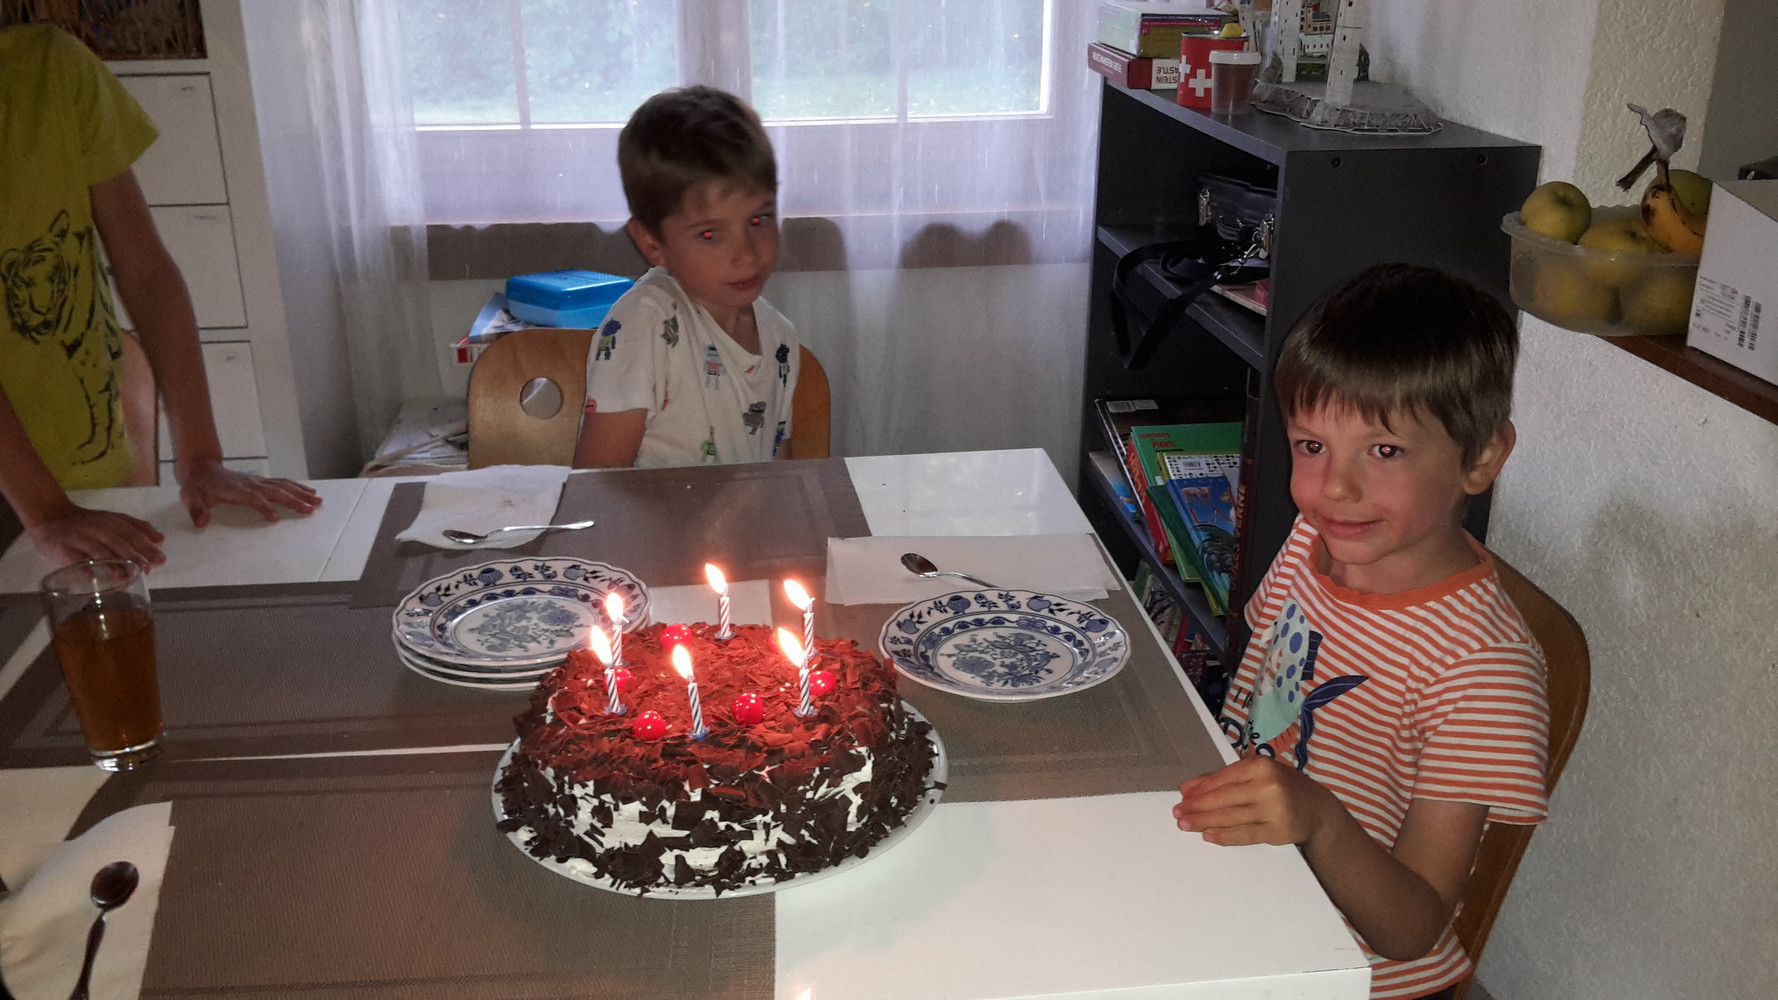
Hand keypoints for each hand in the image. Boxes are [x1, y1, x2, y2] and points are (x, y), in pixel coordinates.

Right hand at [27, 501, 166, 567]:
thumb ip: (137, 528)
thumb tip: (160, 538)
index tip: (160, 560)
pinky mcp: (62, 547)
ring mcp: (79, 537)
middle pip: (117, 541)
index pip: (131, 533)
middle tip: (146, 569)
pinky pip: (72, 557)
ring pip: (96, 549)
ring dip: (110, 562)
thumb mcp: (113, 520)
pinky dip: (81, 565)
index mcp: (111, 522)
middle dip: (133, 556)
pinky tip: (90, 575)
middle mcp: (97, 528)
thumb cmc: (88, 523)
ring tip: (122, 575)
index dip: (146, 546)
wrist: (51, 516)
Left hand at [178, 461, 321, 527]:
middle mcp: (250, 484)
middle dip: (294, 500)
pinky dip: (298, 487)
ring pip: (283, 486)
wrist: (201, 468)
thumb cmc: (198, 486)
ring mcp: (258, 481)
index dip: (265, 508)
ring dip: (301, 493)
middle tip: (311, 509)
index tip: (275, 520)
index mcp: (235, 489)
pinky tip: (309, 492)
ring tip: (317, 500)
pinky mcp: (261, 481)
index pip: (254, 498)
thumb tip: (201, 522)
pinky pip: (283, 482)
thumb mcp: (190, 498)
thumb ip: (196, 510)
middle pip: (276, 491)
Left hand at [1173, 754, 1336, 846]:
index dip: (1200, 789)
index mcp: (1261, 765)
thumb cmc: (1282, 787)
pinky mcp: (1278, 831)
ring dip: (1204, 822)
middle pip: (1223, 798)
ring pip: (1230, 818)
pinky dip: (1224, 836)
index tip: (1183, 796)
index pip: (1222, 778)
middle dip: (1197, 807)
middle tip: (1178, 813)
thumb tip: (1189, 787)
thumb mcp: (1257, 774)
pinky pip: (1244, 835)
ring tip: (1186, 824)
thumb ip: (1223, 778)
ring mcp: (1274, 809)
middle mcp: (1268, 785)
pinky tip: (1208, 836)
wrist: (1317, 810)